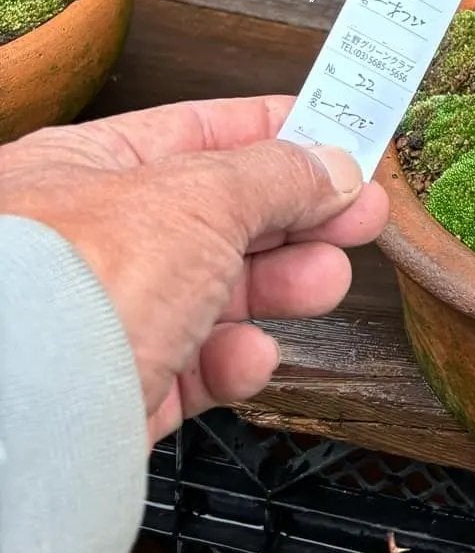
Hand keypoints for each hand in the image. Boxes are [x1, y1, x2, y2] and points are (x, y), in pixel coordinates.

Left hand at [0, 97, 387, 440]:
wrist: (26, 419)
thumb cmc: (76, 285)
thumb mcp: (199, 197)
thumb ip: (277, 175)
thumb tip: (332, 166)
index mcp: (84, 168)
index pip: (197, 133)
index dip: (277, 133)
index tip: (342, 138)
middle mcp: (87, 241)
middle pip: (219, 216)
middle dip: (298, 217)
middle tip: (363, 216)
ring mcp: (103, 319)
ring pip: (216, 294)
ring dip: (281, 287)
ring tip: (325, 282)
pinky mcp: (118, 393)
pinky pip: (195, 368)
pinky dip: (234, 361)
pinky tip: (251, 356)